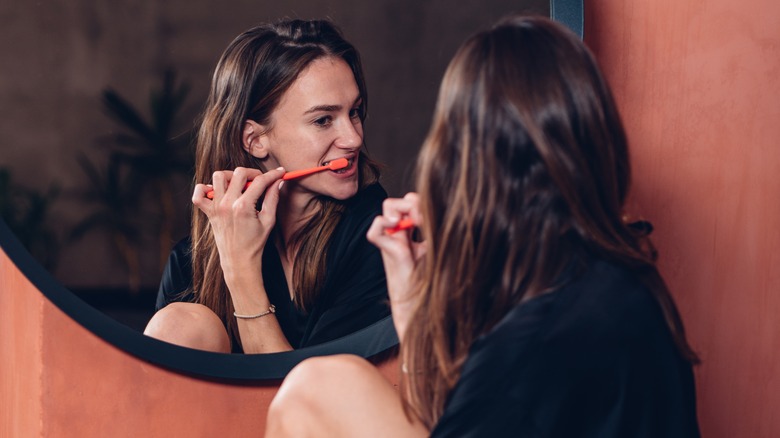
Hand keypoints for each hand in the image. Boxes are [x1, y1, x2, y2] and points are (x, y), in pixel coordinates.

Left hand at [192, 166, 284, 288]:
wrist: (239, 260)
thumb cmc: (255, 242)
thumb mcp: (269, 220)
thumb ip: (273, 198)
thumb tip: (277, 182)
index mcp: (243, 207)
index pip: (260, 181)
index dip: (272, 175)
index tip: (279, 172)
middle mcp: (227, 204)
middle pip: (239, 173)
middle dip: (253, 173)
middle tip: (260, 180)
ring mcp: (215, 207)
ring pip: (219, 176)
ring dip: (231, 176)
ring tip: (240, 184)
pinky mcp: (208, 212)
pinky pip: (199, 194)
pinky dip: (205, 188)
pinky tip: (218, 192)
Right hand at [367, 192, 425, 339]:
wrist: (420, 305)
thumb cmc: (430, 281)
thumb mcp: (438, 250)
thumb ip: (439, 232)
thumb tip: (451, 214)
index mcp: (410, 232)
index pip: (411, 203)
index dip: (422, 203)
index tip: (436, 214)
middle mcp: (399, 233)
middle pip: (399, 201)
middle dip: (412, 202)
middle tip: (425, 216)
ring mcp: (391, 241)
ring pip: (388, 208)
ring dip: (402, 207)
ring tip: (416, 220)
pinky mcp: (387, 251)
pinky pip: (375, 231)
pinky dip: (384, 223)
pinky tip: (400, 226)